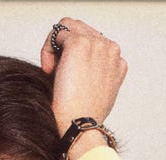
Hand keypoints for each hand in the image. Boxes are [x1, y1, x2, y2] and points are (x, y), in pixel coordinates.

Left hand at [40, 18, 126, 136]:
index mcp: (117, 62)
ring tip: (52, 70)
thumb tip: (77, 66)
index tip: (67, 76)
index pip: (93, 42)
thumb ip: (93, 74)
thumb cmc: (84, 119)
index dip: (74, 56)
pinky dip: (48, 49)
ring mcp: (97, 44)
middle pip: (81, 30)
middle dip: (64, 48)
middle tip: (55, 72)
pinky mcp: (79, 44)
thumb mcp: (96, 94)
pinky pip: (57, 33)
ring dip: (55, 46)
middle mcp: (111, 49)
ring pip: (68, 27)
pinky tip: (48, 70)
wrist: (80, 127)